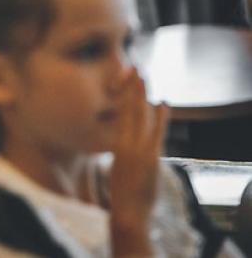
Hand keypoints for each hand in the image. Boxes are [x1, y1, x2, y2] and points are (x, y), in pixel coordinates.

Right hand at [108, 68, 168, 256]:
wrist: (127, 211)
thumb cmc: (124, 194)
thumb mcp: (119, 168)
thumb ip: (124, 152)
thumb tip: (128, 143)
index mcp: (116, 145)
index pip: (120, 114)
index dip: (125, 96)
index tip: (128, 80)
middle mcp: (124, 143)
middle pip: (128, 109)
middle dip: (132, 88)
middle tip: (135, 69)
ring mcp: (136, 149)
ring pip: (139, 115)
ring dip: (142, 95)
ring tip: (144, 77)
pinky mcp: (148, 156)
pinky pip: (155, 131)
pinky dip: (160, 117)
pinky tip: (163, 103)